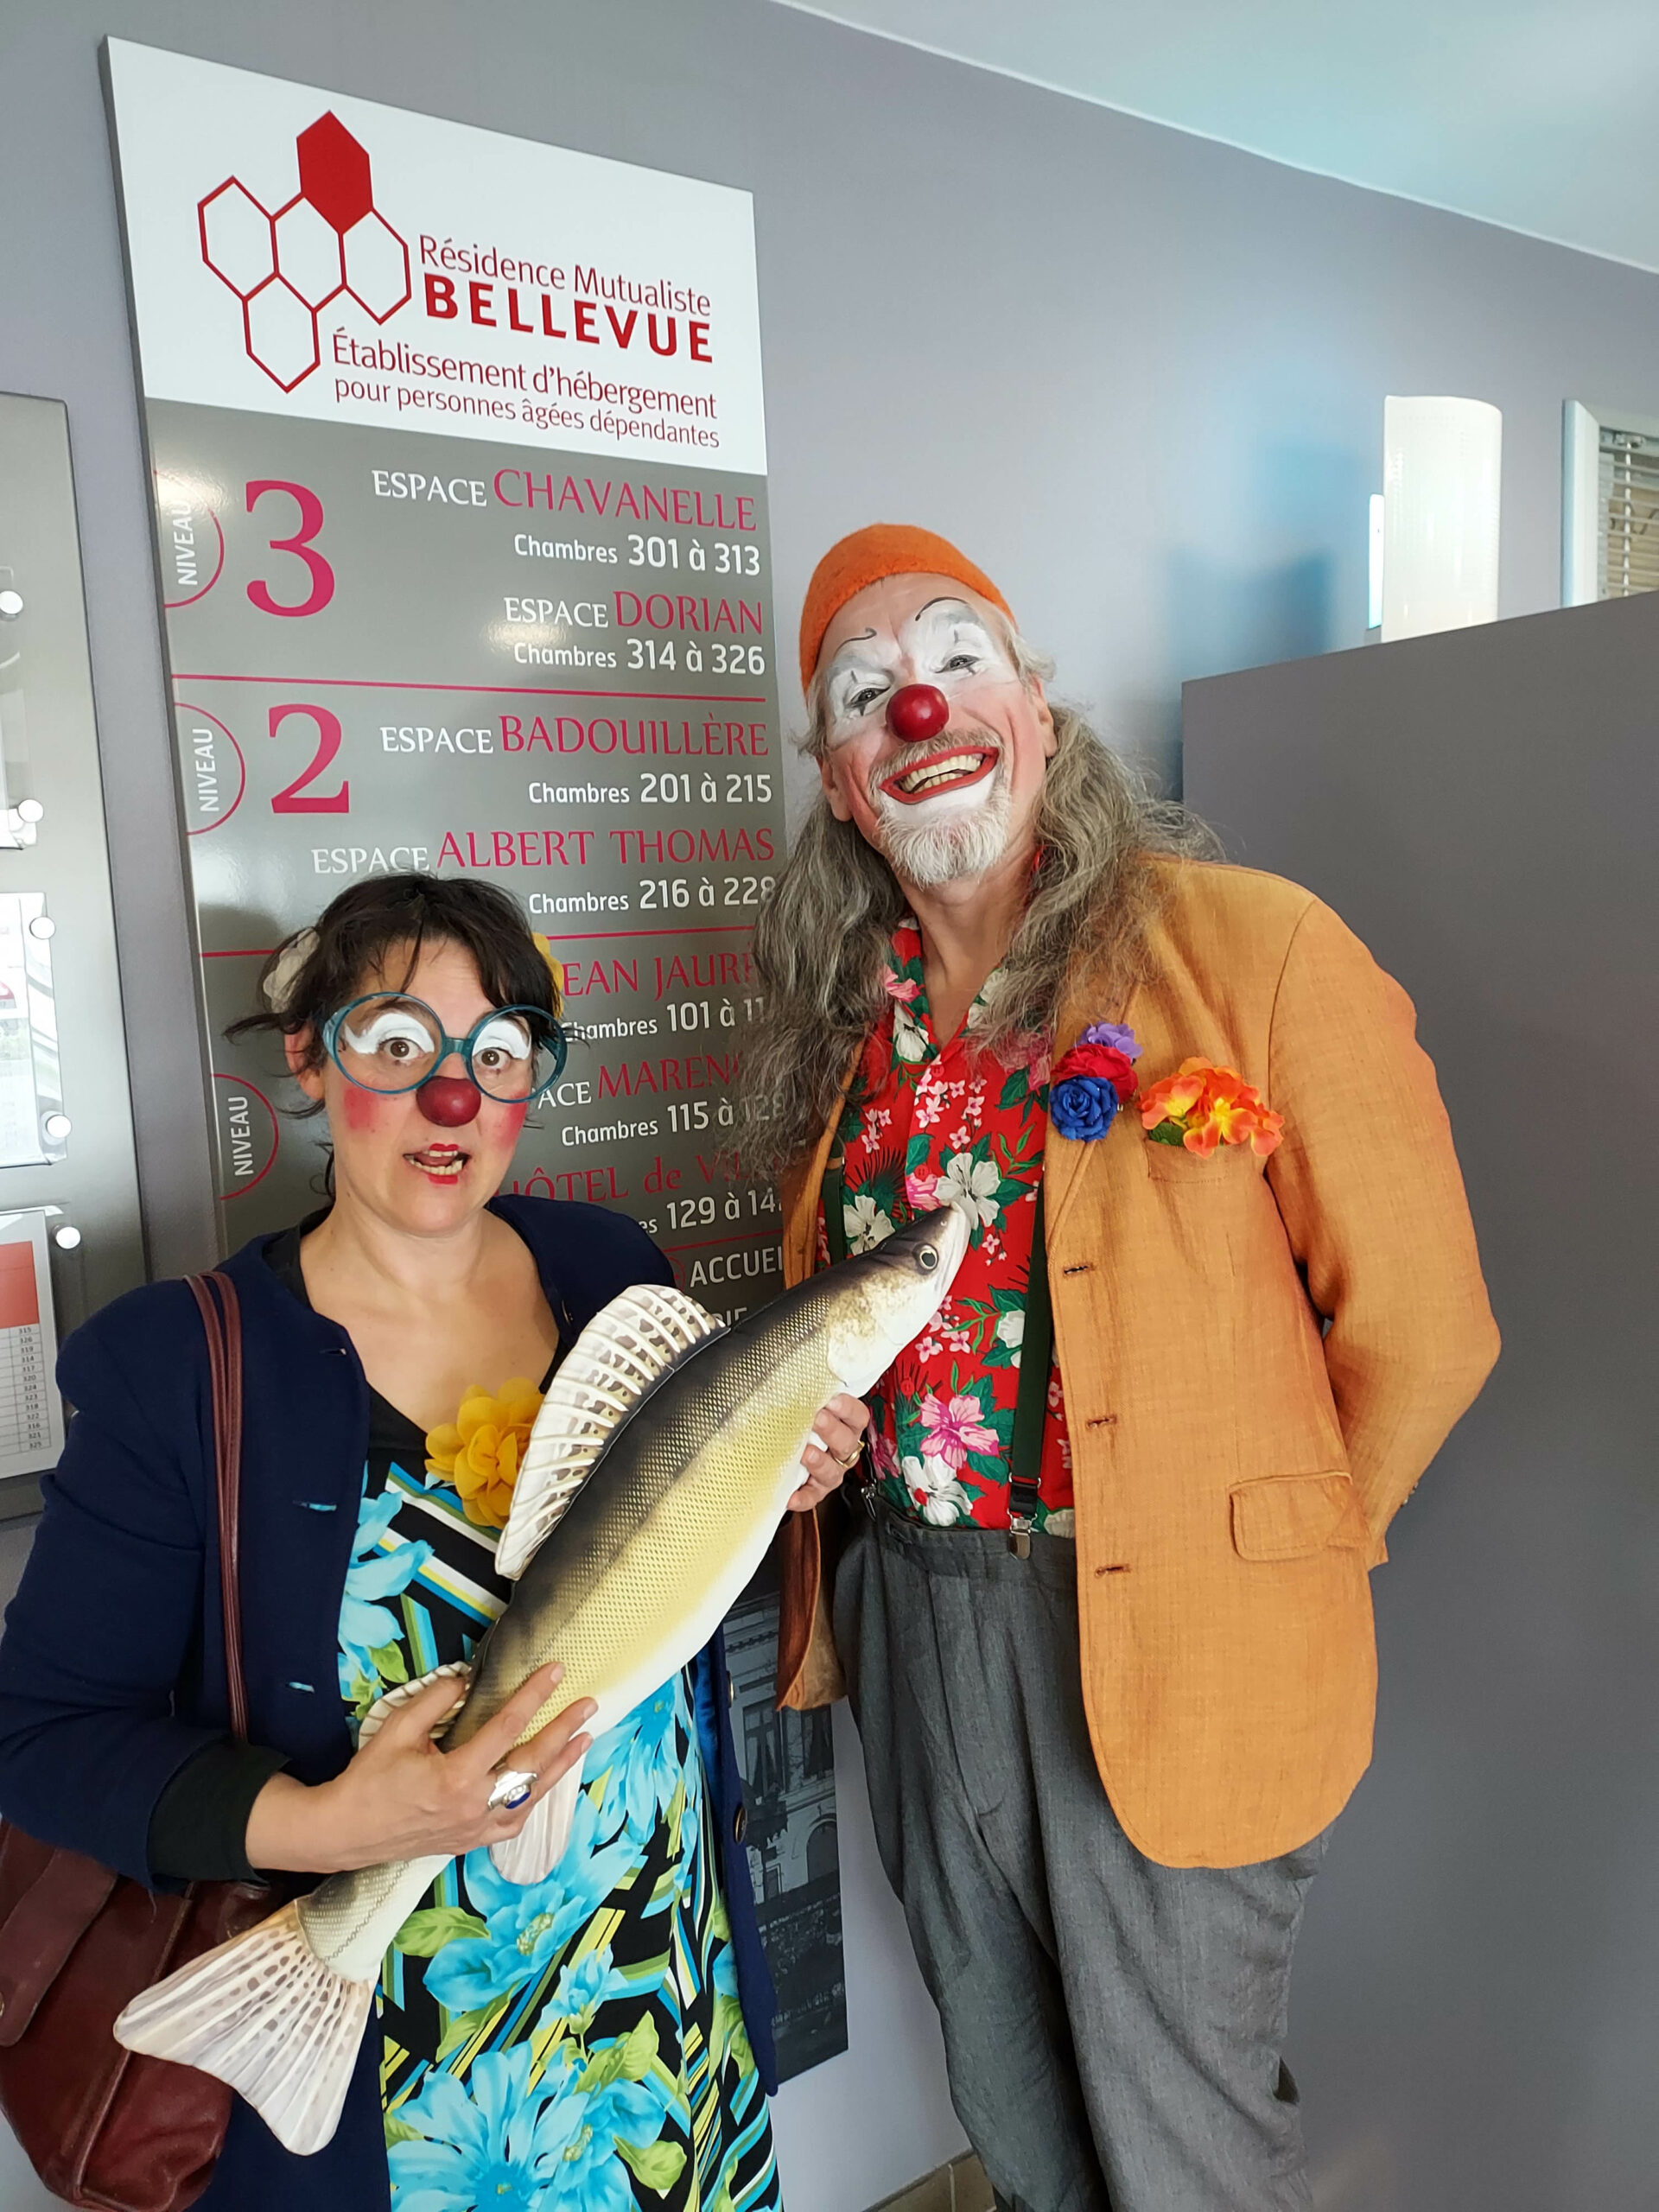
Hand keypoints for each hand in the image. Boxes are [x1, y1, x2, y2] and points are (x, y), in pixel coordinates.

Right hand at [245, 1663, 594, 1874]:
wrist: (345, 1832)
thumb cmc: (369, 1779)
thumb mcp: (397, 1729)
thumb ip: (435, 1701)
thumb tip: (467, 1679)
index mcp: (455, 1776)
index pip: (506, 1728)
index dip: (534, 1696)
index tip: (556, 1671)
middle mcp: (472, 1806)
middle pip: (531, 1765)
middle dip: (563, 1732)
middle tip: (589, 1706)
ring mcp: (473, 1829)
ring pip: (530, 1798)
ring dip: (560, 1768)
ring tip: (583, 1741)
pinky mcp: (468, 1843)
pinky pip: (512, 1825)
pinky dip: (534, 1803)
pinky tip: (547, 1786)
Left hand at [787, 1392, 868, 1512]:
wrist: (786, 1454)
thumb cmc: (801, 1423)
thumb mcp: (807, 1405)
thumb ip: (807, 1394)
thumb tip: (790, 1370)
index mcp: (845, 1426)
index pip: (857, 1416)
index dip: (848, 1409)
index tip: (832, 1401)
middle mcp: (842, 1449)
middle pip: (847, 1442)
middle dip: (832, 1431)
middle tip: (817, 1420)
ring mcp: (831, 1471)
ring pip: (833, 1471)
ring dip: (820, 1463)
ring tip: (806, 1454)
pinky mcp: (815, 1490)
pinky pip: (812, 1496)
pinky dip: (802, 1497)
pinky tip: (791, 1495)